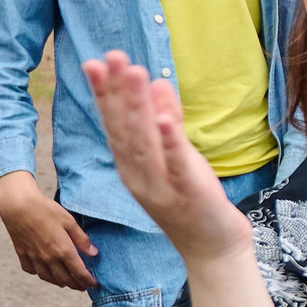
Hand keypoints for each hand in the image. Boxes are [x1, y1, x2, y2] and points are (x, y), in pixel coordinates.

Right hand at [0, 170, 99, 289]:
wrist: (18, 205)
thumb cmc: (45, 209)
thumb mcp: (69, 221)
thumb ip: (81, 239)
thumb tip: (93, 253)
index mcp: (63, 250)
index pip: (79, 273)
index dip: (88, 281)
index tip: (94, 284)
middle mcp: (49, 258)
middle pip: (65, 279)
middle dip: (76, 285)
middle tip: (83, 285)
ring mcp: (34, 258)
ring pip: (49, 278)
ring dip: (60, 282)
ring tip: (66, 282)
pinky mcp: (22, 254)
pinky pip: (32, 270)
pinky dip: (40, 273)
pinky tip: (44, 270)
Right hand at [85, 53, 250, 263]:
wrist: (212, 250)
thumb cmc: (191, 201)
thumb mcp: (176, 157)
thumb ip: (167, 121)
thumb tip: (157, 84)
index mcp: (133, 167)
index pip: (115, 125)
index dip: (105, 94)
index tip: (95, 63)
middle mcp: (139, 177)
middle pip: (125, 130)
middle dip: (118, 92)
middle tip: (112, 56)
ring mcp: (161, 186)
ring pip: (145, 143)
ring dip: (139, 108)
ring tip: (136, 74)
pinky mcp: (188, 193)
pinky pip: (176, 164)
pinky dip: (169, 142)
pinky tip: (163, 120)